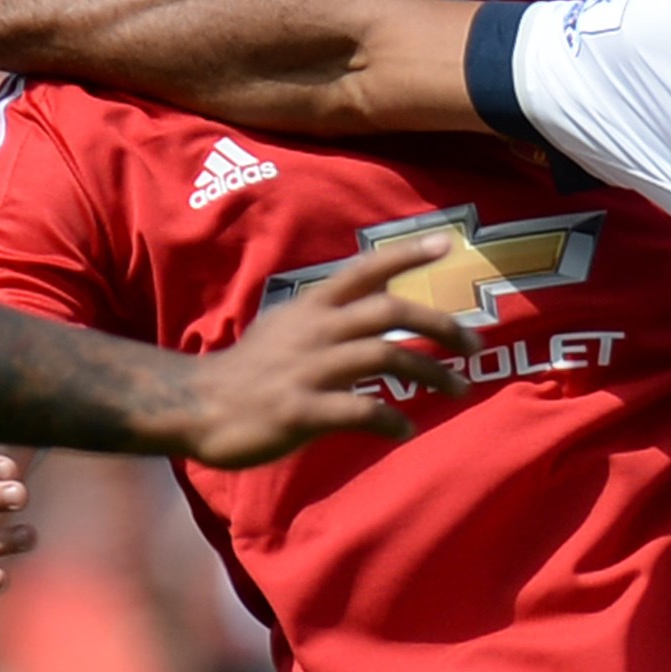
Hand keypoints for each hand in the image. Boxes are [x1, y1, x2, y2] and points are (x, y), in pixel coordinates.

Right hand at [173, 229, 472, 465]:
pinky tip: (405, 429)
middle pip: (390, 311)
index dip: (405, 253)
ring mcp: (307, 369)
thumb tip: (370, 296)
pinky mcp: (300, 410)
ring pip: (384, 356)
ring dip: (429, 373)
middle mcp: (315, 330)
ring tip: (457, 389)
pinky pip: (360, 410)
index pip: (364, 268)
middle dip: (440, 324)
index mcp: (311, 306)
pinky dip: (390, 419)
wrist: (196, 406)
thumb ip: (326, 313)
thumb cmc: (246, 371)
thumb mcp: (285, 326)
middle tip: (474, 344)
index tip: (446, 242)